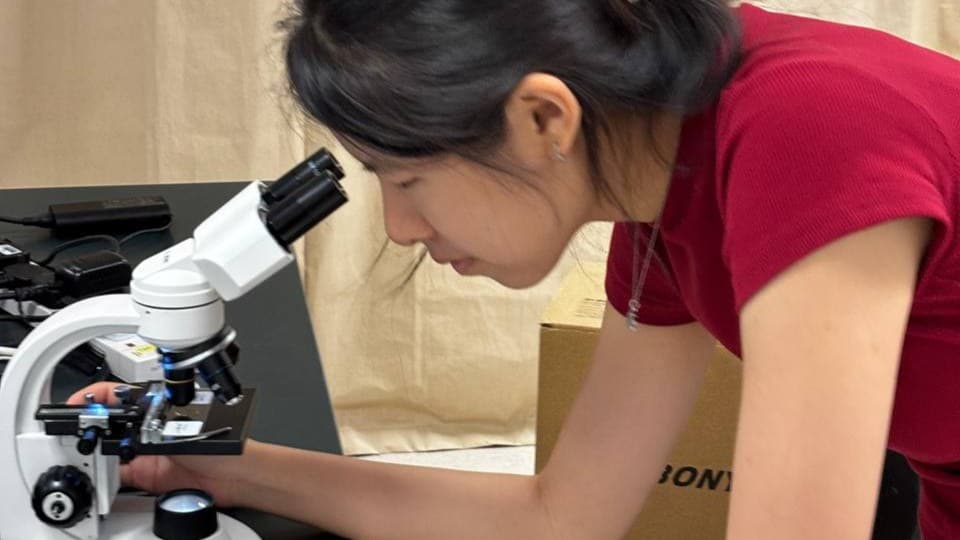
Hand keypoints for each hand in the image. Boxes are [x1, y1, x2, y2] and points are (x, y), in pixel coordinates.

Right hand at [67, 382, 247, 507]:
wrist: (234, 474)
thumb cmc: (220, 438)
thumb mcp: (180, 423)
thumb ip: (153, 424)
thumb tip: (130, 427)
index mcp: (158, 405)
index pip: (119, 395)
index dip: (94, 398)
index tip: (76, 404)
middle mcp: (150, 426)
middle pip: (111, 423)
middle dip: (93, 426)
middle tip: (80, 431)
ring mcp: (146, 451)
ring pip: (110, 449)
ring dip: (98, 450)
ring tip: (88, 449)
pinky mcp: (146, 474)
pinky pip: (118, 474)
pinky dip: (105, 475)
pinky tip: (100, 472)